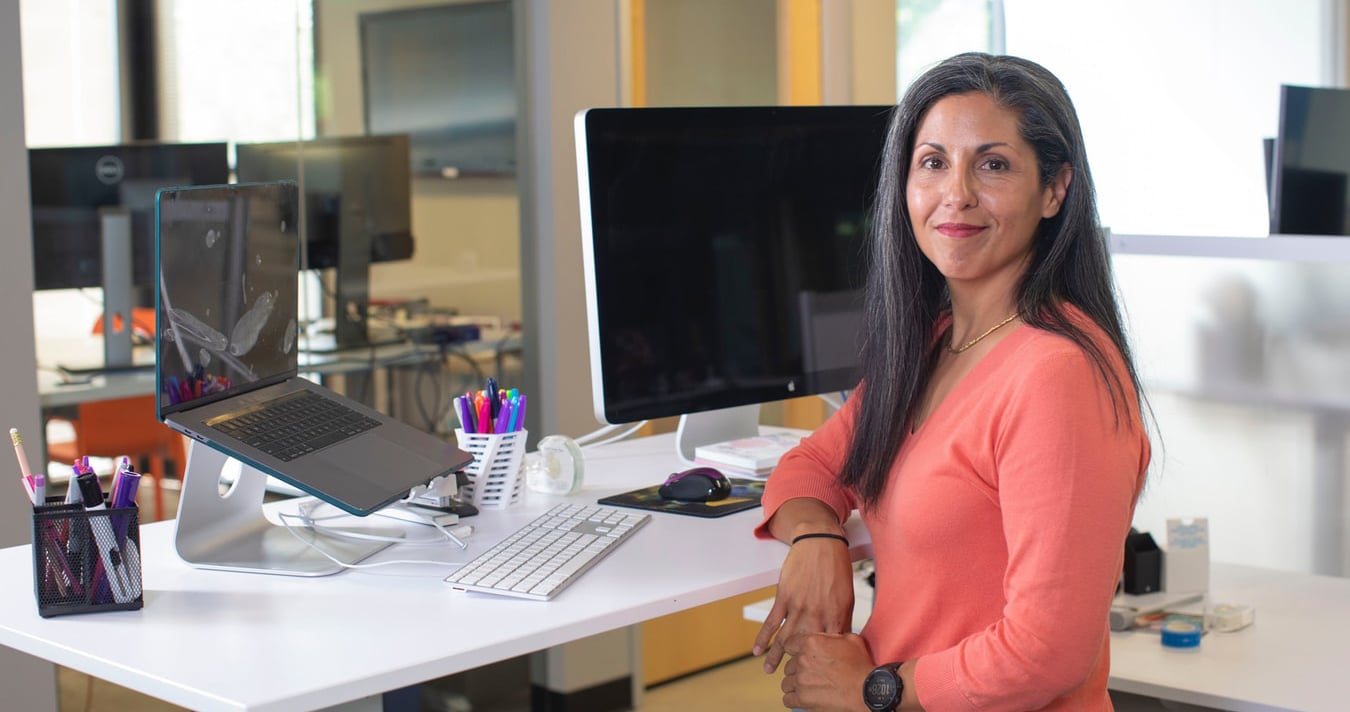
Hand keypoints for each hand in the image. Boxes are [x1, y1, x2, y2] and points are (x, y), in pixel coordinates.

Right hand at [752, 536, 854, 673]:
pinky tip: (757, 649)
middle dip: (798, 664)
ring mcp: (799, 607)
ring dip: (776, 657)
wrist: (820, 542)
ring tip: (770, 671)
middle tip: (792, 677)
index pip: (829, 646)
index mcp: (836, 615)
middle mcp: (817, 614)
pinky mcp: (784, 597)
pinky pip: (772, 621)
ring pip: (785, 638)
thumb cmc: (836, 568)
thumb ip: (841, 619)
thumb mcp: (846, 596)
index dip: (823, 662)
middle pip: (805, 647)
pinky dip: (763, 637)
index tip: (818, 673)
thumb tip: (840, 640)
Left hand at [780, 632, 873, 710]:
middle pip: (789, 665)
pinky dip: (794, 699)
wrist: (867, 691)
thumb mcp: (850, 640)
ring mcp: (801, 680)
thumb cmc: (861, 668)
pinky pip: (788, 699)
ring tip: (807, 686)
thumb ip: (832, 636)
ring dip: (795, 685)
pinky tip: (803, 697)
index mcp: (811, 643)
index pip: (789, 644)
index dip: (795, 650)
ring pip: (786, 682)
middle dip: (798, 669)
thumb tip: (826, 637)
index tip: (798, 655)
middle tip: (810, 673)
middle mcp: (803, 660)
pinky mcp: (802, 698)